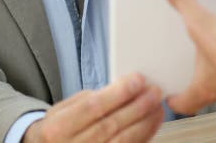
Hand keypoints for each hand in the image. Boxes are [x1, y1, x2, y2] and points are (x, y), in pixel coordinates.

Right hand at [23, 73, 163, 142]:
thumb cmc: (58, 130)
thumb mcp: (61, 111)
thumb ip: (87, 100)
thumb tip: (119, 90)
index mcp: (58, 128)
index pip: (93, 108)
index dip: (118, 93)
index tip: (137, 80)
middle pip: (111, 125)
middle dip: (137, 106)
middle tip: (154, 91)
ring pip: (123, 141)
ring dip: (144, 122)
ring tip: (157, 106)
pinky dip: (143, 137)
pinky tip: (151, 124)